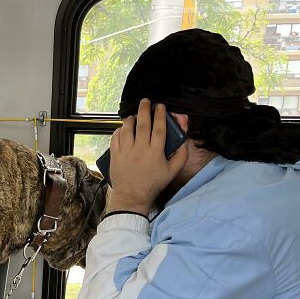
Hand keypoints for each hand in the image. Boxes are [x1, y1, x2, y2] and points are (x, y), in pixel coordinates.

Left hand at [108, 100, 187, 214]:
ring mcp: (125, 152)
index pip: (159, 128)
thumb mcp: (172, 172)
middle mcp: (140, 150)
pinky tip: (124, 129)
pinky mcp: (115, 155)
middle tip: (145, 101)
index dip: (160, 115)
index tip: (160, 107)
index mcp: (155, 153)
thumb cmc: (152, 184)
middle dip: (144, 109)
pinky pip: (115, 137)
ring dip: (131, 119)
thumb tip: (184, 140)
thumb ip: (181, 155)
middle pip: (142, 124)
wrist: (132, 197)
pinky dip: (120, 130)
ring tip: (135, 116)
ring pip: (127, 128)